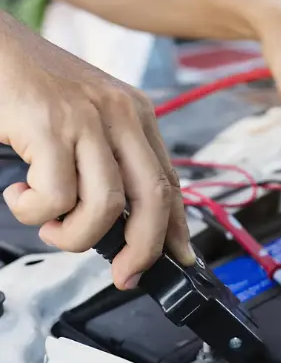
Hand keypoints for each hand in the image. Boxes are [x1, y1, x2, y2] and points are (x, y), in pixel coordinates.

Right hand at [0, 13, 193, 288]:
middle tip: (125, 275)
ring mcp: (86, 119)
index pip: (170, 181)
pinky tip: (19, 196)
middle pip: (154, 198)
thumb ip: (108, 161)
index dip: (177, 228)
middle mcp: (121, 114)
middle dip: (144, 248)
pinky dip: (35, 212)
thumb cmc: (32, 87)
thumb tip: (123, 221)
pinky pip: (56, 196)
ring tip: (50, 225)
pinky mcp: (48, 125)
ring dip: (75, 235)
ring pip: (106, 206)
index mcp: (136, 114)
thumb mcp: (86, 119)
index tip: (179, 258)